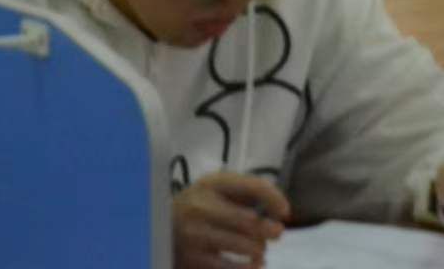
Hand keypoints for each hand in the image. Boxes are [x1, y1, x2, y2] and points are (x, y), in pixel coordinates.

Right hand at [172, 172, 288, 268]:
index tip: (285, 211)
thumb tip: (279, 209)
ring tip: (260, 251)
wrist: (158, 226)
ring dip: (259, 250)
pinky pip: (229, 268)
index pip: (252, 186)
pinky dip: (248, 268)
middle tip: (277, 233)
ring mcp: (195, 235)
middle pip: (248, 221)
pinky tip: (254, 265)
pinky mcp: (193, 259)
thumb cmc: (199, 205)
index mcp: (212, 184)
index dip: (274, 198)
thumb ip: (246, 192)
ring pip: (243, 246)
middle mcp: (201, 207)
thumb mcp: (217, 189)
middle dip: (270, 229)